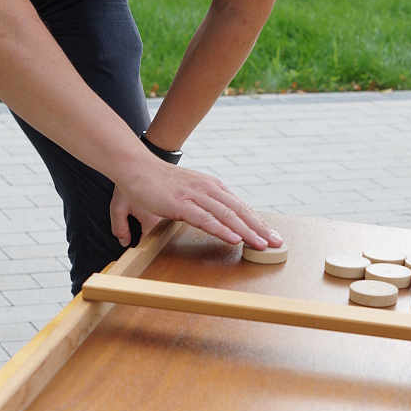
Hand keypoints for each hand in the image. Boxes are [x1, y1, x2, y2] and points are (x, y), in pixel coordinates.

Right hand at [113, 159, 282, 251]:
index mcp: (209, 186)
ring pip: (227, 215)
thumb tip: (185, 224)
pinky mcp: (180, 203)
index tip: (269, 234)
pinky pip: (206, 219)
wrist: (133, 166)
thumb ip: (191, 207)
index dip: (255, 220)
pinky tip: (235, 238)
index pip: (238, 205)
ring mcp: (194, 195)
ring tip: (263, 245)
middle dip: (260, 228)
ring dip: (247, 231)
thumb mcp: (180, 193)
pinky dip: (222, 229)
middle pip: (239, 210)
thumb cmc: (152, 181)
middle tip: (277, 243)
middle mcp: (207, 188)